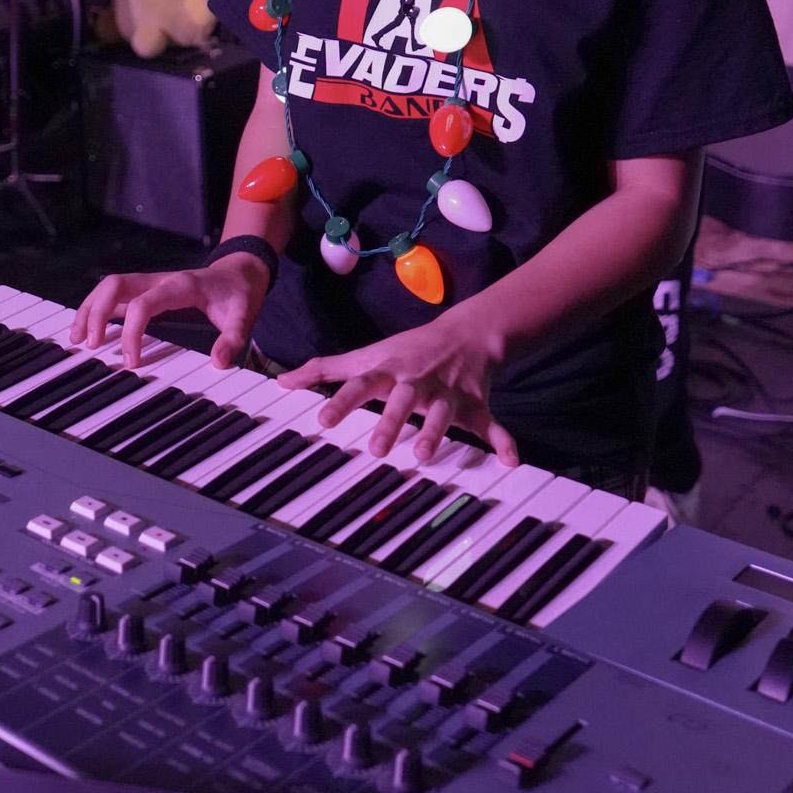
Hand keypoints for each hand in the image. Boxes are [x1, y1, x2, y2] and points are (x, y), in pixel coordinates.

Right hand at [70, 254, 269, 369]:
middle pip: (115, 285)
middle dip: (96, 313)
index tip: (132, 362)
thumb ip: (232, 339)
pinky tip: (87, 329)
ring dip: (89, 309)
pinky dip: (96, 308)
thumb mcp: (244, 316)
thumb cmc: (239, 293)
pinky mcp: (146, 289)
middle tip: (90, 346)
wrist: (241, 271)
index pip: (143, 304)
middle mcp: (160, 280)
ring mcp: (150, 282)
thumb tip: (218, 363)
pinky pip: (114, 294)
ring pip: (109, 286)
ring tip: (76, 338)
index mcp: (180, 286)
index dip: (132, 332)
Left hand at [280, 314, 518, 467]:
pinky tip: (511, 460)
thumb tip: (282, 382)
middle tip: (376, 450)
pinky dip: (503, 441)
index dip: (341, 401)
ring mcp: (448, 393)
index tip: (322, 420)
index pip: (361, 385)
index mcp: (389, 371)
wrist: (467, 333)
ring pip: (444, 413)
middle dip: (391, 423)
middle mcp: (417, 381)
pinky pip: (491, 424)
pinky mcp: (475, 404)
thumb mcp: (366, 356)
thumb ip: (325, 370)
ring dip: (437, 433)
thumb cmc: (407, 350)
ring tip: (425, 456)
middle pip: (403, 400)